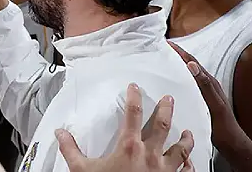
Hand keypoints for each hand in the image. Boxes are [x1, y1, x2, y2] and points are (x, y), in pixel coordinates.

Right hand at [56, 84, 195, 171]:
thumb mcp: (83, 170)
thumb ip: (71, 150)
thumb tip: (60, 135)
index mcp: (129, 147)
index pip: (133, 113)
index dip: (134, 96)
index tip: (135, 88)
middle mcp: (150, 155)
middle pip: (163, 124)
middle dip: (166, 109)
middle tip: (168, 99)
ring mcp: (163, 169)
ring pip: (180, 149)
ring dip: (185, 139)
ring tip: (187, 132)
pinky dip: (190, 167)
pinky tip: (191, 163)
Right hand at [169, 43, 242, 145]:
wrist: (232, 144)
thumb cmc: (224, 127)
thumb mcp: (214, 106)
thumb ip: (205, 86)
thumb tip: (192, 65)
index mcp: (210, 83)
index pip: (193, 62)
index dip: (180, 52)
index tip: (167, 43)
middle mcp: (208, 85)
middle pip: (190, 66)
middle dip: (177, 56)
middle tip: (161, 51)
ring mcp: (205, 93)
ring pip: (189, 76)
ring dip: (178, 67)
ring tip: (163, 64)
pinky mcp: (202, 102)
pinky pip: (188, 86)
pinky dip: (180, 81)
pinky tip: (172, 86)